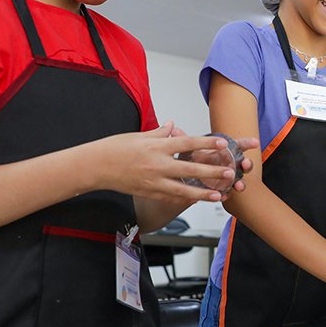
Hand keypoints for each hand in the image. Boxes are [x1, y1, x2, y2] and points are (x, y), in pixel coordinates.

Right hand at [91, 123, 257, 202]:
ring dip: (203, 192)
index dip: (205, 144)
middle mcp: (157, 164)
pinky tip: (198, 200)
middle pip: (189, 169)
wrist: (95, 166)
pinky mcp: (149, 192)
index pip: (186, 143)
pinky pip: (171, 197)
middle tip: (230, 172)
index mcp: (156, 146)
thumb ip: (159, 132)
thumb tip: (173, 125)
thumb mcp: (138, 135)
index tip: (222, 144)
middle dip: (211, 172)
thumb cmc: (114, 148)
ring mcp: (153, 181)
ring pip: (183, 189)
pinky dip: (186, 199)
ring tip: (220, 194)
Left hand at [177, 133, 258, 196]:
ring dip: (241, 182)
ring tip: (239, 185)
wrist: (186, 175)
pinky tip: (225, 196)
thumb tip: (173, 129)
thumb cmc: (192, 158)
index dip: (247, 144)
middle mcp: (228, 164)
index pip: (238, 145)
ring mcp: (226, 177)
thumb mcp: (187, 148)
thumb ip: (183, 140)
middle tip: (246, 164)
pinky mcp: (221, 189)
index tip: (255, 142)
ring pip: (238, 180)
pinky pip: (227, 192)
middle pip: (243, 163)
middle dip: (247, 164)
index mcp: (224, 151)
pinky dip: (227, 194)